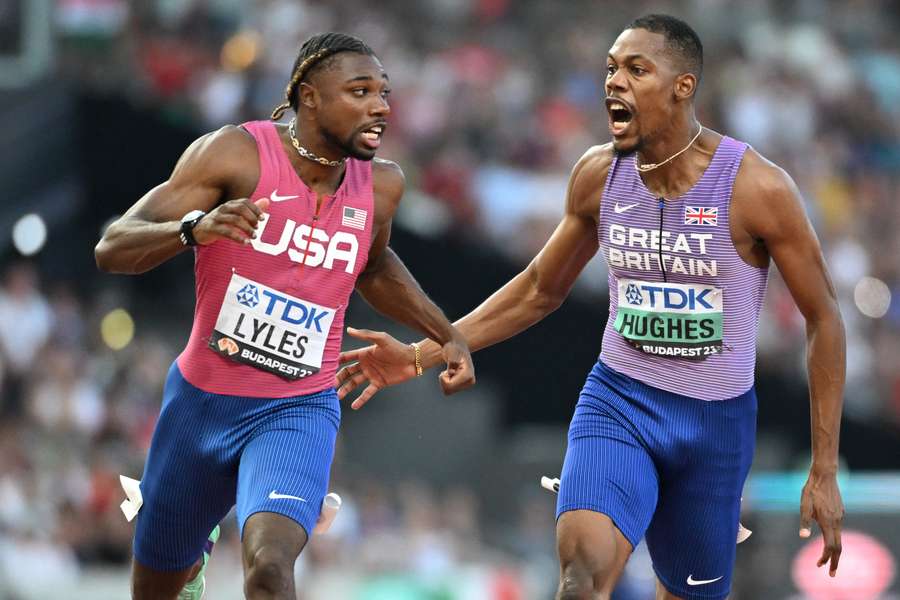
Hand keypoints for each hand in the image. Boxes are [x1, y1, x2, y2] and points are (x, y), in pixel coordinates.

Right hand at [194, 197, 268, 244]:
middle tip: (257, 227)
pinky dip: (237, 237)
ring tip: (253, 236)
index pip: (245, 202)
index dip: (255, 209)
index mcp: (230, 204)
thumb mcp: (235, 214)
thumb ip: (251, 209)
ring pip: (234, 219)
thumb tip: (267, 201)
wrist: (198, 229)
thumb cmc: (220, 222)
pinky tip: (245, 242)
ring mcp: (217, 217)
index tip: (263, 219)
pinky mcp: (212, 227)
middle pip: (240, 209)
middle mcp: (224, 208)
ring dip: (246, 228)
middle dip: (251, 218)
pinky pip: (226, 231)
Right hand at [336, 328, 475, 408]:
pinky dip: (361, 399)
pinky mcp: (379, 383)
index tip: (324, 366)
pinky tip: (353, 406)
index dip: (336, 361)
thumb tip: (349, 329)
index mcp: (364, 353)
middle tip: (328, 385)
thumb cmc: (398, 347)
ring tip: (337, 396)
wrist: (413, 360)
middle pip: (347, 372)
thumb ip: (365, 334)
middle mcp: (365, 364)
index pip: (346, 357)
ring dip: (346, 389)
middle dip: (337, 378)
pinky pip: (367, 392)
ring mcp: (371, 374)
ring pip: (354, 383)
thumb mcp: (381, 339)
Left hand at [436, 334, 475, 395]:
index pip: (449, 386)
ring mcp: (467, 384)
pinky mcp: (463, 385)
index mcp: (468, 376)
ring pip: (447, 391)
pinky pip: (448, 390)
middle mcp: (470, 381)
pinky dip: (446, 382)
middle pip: (448, 390)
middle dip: (444, 380)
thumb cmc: (453, 348)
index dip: (443, 377)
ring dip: (445, 381)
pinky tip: (451, 373)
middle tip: (448, 369)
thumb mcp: (451, 353)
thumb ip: (452, 362)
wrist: (456, 345)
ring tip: (450, 370)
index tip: (447, 368)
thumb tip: (451, 372)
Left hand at [799, 468, 843, 575]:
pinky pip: (838, 528)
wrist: (824, 475)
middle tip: (831, 573)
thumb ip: (804, 522)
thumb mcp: (804, 506)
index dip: (826, 559)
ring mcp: (840, 516)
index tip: (820, 567)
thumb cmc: (811, 490)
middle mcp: (837, 522)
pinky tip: (826, 534)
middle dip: (834, 561)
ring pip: (838, 537)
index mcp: (828, 523)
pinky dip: (834, 537)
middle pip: (838, 547)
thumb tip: (803, 537)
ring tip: (826, 556)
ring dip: (833, 549)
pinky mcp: (840, 511)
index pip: (831, 547)